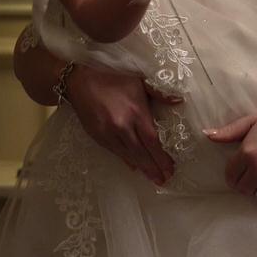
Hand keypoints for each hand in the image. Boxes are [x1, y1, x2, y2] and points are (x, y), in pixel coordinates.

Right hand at [61, 62, 181, 186]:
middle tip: (165, 180)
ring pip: (127, 155)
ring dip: (141, 168)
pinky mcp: (96, 135)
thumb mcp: (139, 80)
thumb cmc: (112, 76)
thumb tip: (179, 101)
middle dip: (153, 168)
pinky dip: (125, 160)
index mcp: (136, 112)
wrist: (78, 80)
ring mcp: (107, 133)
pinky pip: (114, 151)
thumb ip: (159, 93)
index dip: (162, 157)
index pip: (152, 141)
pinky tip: (134, 167)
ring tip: (153, 178)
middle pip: (141, 152)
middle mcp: (122, 126)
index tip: (171, 168)